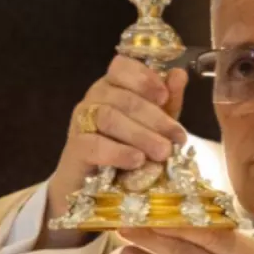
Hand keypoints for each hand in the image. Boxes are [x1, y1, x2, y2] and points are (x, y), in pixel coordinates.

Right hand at [39, 56, 188, 248]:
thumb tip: (179, 74)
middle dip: (154, 117)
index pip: (121, 66)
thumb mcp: (154, 125)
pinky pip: (94, 144)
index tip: (164, 97)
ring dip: (140, 135)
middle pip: (122, 97)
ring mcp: (81, 122)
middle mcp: (94, 98)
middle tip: (176, 138)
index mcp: (113, 86)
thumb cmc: (126, 150)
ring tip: (162, 152)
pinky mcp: (74, 147)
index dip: (143, 78)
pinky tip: (136, 160)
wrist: (93, 187)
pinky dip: (118, 152)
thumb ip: (167, 102)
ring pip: (108, 117)